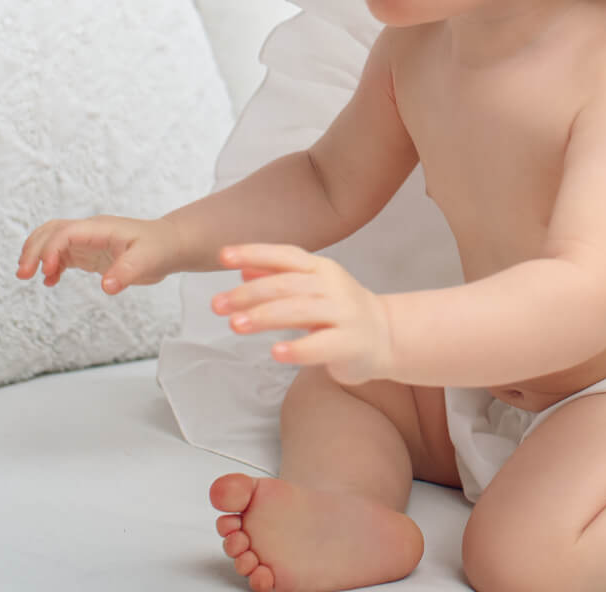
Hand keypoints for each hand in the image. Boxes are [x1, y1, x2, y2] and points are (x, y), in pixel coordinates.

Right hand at [16, 215, 183, 293]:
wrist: (172, 245)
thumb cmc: (162, 248)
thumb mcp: (149, 260)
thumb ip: (127, 272)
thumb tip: (107, 286)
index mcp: (102, 228)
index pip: (66, 232)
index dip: (52, 250)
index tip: (47, 272)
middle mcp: (92, 232)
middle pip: (52, 231)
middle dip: (34, 249)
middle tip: (23, 273)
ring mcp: (90, 242)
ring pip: (52, 240)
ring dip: (37, 255)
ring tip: (26, 276)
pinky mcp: (91, 254)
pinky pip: (63, 255)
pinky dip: (51, 266)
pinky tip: (49, 282)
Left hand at [212, 243, 390, 385]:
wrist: (387, 336)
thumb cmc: (341, 311)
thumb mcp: (314, 287)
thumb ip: (280, 277)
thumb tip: (242, 269)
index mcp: (322, 269)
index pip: (285, 255)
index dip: (254, 253)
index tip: (223, 256)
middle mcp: (333, 286)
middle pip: (287, 284)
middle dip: (249, 294)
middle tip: (218, 305)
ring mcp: (343, 314)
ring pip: (300, 310)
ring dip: (265, 316)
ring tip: (236, 324)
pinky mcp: (349, 344)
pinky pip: (321, 345)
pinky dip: (297, 348)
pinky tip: (275, 352)